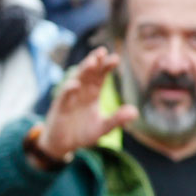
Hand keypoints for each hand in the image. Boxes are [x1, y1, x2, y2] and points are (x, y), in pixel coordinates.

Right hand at [35, 47, 138, 163]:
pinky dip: (69, 89)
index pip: (100, 77)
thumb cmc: (82, 133)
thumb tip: (135, 111)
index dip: (106, 67)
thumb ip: (117, 119)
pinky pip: (64, 96)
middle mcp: (81, 92)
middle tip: (103, 51)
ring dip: (83, 70)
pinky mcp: (60, 107)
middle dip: (95, 62)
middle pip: (88, 74)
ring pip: (76, 79)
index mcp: (92, 95)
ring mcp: (69, 98)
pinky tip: (76, 84)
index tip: (115, 57)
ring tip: (92, 61)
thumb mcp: (103, 128)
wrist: (62, 144)